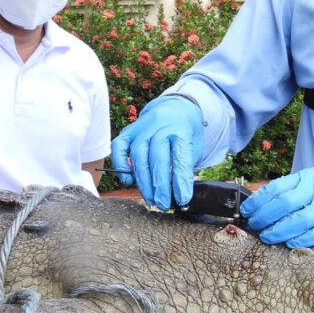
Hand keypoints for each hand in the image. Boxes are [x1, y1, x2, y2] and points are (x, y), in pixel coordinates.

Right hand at [110, 95, 203, 209]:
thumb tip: (181, 195)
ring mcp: (142, 127)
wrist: (176, 108)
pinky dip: (120, 164)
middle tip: (163, 204)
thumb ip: (186, 168)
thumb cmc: (186, 134)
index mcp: (181, 130)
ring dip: (143, 181)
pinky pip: (119, 146)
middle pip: (157, 157)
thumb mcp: (194, 148)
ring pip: (138, 155)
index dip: (180, 181)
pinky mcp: (128, 130)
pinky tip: (128, 180)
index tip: (182, 199)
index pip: (180, 157)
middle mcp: (160, 127)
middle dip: (160, 185)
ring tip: (150, 198)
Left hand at [241, 168, 313, 247]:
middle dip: (265, 217)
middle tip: (255, 226)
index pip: (276, 187)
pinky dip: (301, 239)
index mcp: (306, 177)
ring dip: (280, 231)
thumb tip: (255, 204)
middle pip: (286, 203)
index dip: (258, 201)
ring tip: (267, 237)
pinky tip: (290, 243)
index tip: (246, 212)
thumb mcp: (308, 183)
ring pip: (301, 219)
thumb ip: (286, 192)